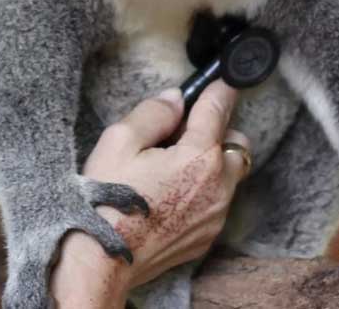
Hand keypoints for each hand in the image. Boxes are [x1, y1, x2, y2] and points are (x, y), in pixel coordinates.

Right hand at [50, 82, 249, 306]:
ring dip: (212, 162)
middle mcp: (218, 186)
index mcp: (199, 157)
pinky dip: (203, 190)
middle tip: (183, 130)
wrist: (101, 259)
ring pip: (230, 176)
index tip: (223, 79)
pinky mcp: (206, 238)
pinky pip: (216, 203)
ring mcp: (215, 216)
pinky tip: (170, 193)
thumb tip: (175, 98)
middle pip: (237, 143)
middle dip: (218, 130)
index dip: (220, 89)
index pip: (218, 110)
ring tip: (172, 165)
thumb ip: (153, 113)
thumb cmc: (106, 199)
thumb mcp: (120, 141)